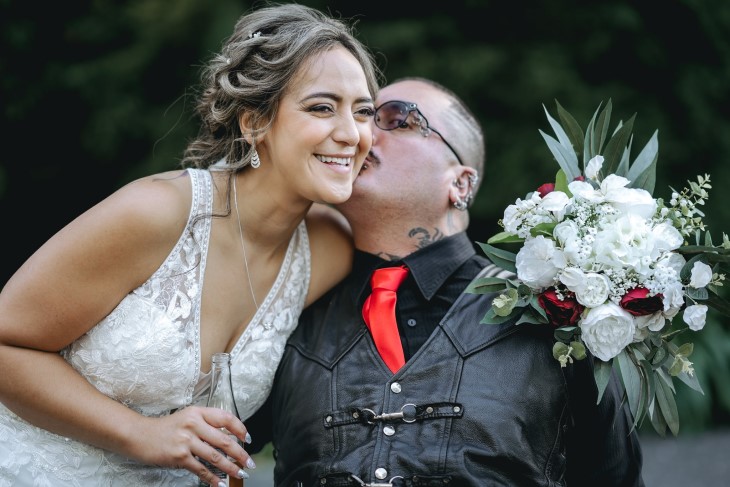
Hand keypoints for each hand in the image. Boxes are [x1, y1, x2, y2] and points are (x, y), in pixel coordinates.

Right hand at [128, 406, 251, 483]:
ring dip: (231, 467)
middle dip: (240, 454)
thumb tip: (229, 437)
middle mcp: (193, 424)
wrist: (140, 435)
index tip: (248, 439)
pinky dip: (213, 478)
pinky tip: (220, 483)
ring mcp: (186, 441)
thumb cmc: (166, 428)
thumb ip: (207, 424)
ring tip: (240, 473)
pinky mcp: (179, 456)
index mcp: (198, 412)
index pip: (226, 418)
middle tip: (249, 462)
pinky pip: (201, 469)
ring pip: (215, 456)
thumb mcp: (188, 417)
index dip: (240, 429)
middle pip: (224, 440)